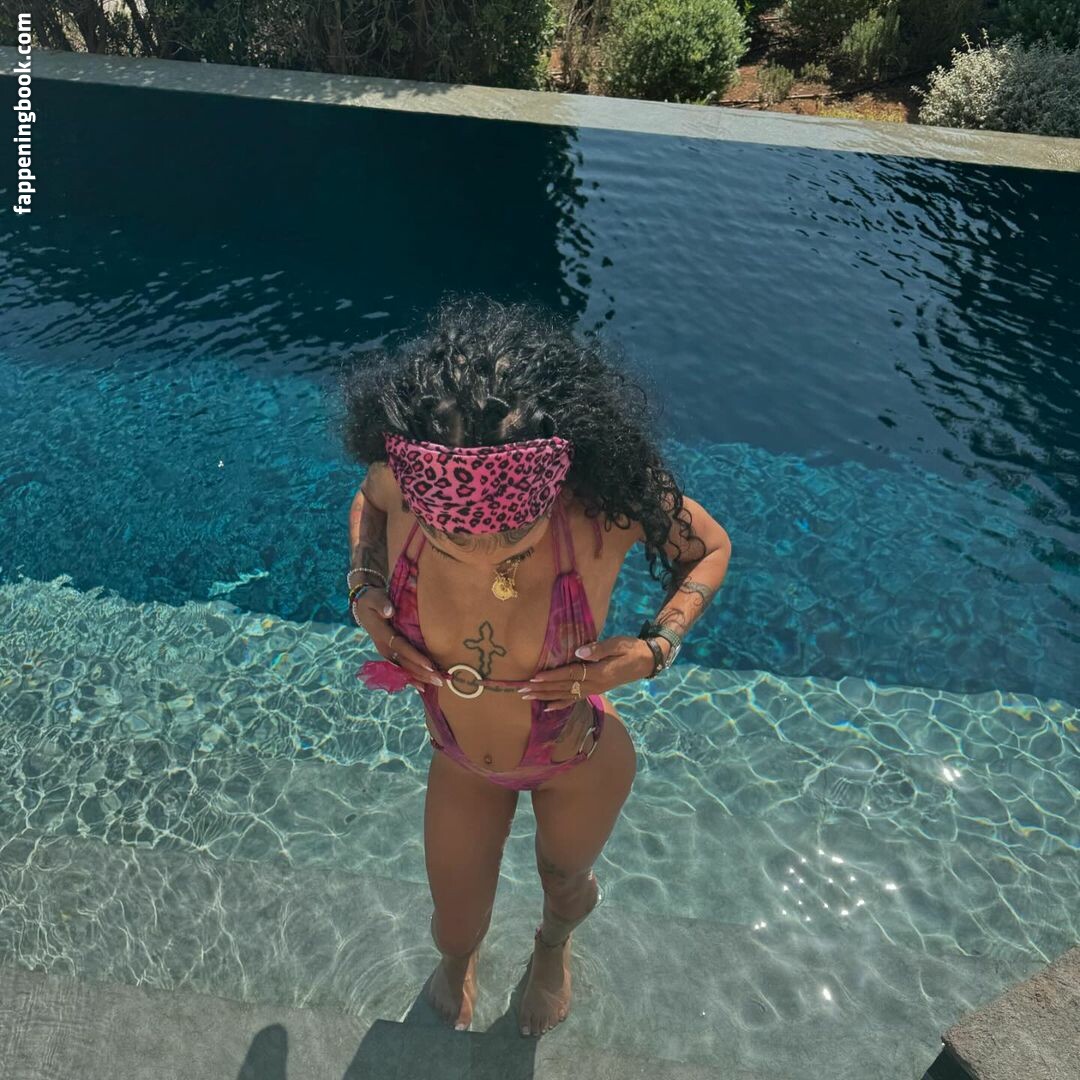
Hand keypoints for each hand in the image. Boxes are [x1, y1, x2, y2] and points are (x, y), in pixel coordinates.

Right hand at [350, 586, 442, 686]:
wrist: (363, 608)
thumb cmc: (373, 601)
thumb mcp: (374, 598)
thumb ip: (381, 604)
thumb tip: (389, 611)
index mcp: (381, 633)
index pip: (400, 647)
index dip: (415, 657)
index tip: (429, 665)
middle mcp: (384, 647)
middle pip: (404, 662)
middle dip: (422, 672)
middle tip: (440, 680)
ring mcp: (387, 652)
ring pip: (404, 668)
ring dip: (420, 677)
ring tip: (437, 684)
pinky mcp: (390, 655)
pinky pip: (401, 669)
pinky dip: (412, 678)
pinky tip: (423, 686)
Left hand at [521, 635, 654, 710]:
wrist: (645, 661)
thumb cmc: (630, 649)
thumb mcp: (617, 644)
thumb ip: (598, 649)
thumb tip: (579, 652)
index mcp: (598, 673)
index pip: (570, 675)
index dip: (552, 676)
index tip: (535, 677)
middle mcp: (594, 685)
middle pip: (563, 688)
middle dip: (541, 689)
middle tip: (521, 690)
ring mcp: (594, 690)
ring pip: (565, 695)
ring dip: (545, 697)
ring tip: (527, 697)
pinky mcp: (595, 690)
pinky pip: (574, 700)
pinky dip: (560, 704)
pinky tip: (547, 707)